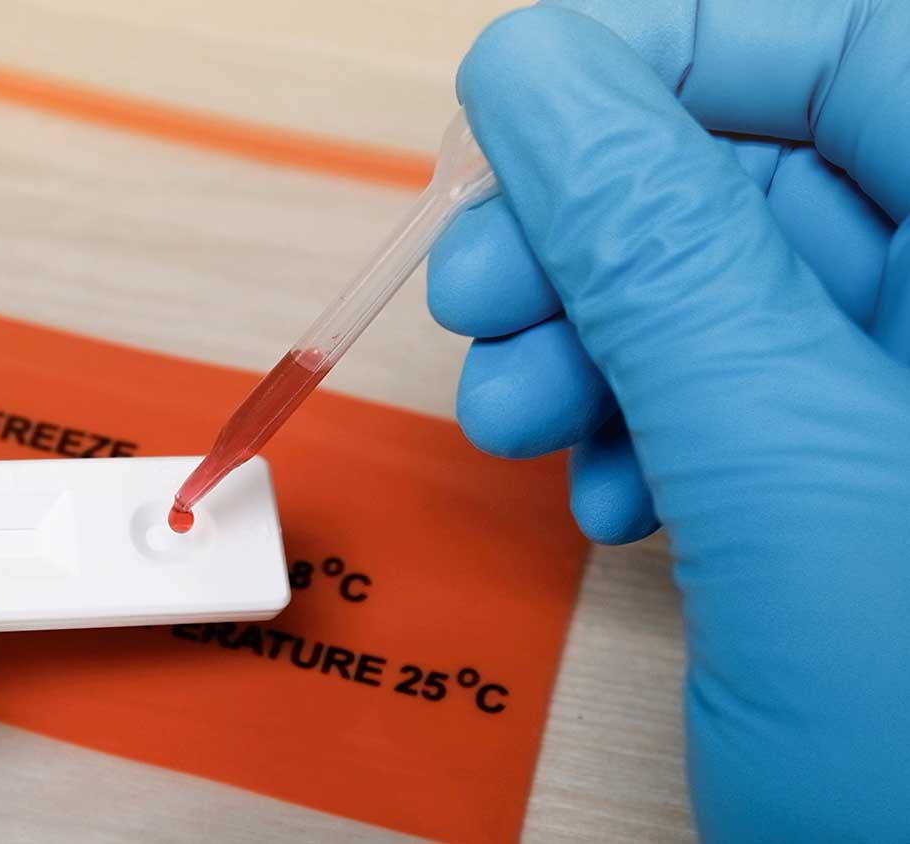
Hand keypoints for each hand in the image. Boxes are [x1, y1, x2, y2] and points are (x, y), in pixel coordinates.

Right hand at [429, 2, 909, 839]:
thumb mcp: (791, 479)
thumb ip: (661, 255)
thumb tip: (535, 75)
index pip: (864, 52)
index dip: (676, 54)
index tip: (516, 104)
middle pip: (771, 179)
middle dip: (594, 235)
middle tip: (475, 296)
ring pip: (729, 303)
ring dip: (593, 346)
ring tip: (517, 420)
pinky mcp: (873, 505)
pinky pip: (734, 411)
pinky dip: (640, 434)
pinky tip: (605, 498)